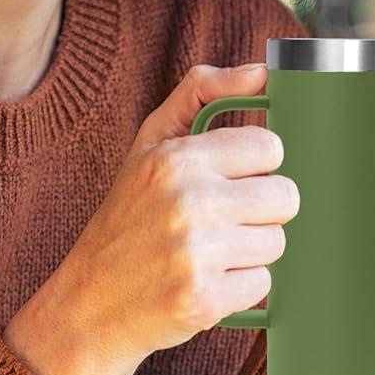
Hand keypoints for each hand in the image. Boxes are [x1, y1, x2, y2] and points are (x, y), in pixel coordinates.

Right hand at [21, 62, 294, 370]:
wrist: (89, 303)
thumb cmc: (126, 218)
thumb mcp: (150, 144)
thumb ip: (201, 93)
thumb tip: (261, 71)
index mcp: (175, 159)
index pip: (269, 147)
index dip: (256, 166)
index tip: (231, 180)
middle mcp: (186, 201)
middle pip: (285, 197)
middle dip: (260, 211)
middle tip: (222, 221)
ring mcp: (195, 253)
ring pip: (277, 242)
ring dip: (251, 251)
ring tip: (210, 253)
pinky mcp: (204, 300)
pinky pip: (263, 284)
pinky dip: (240, 288)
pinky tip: (206, 281)